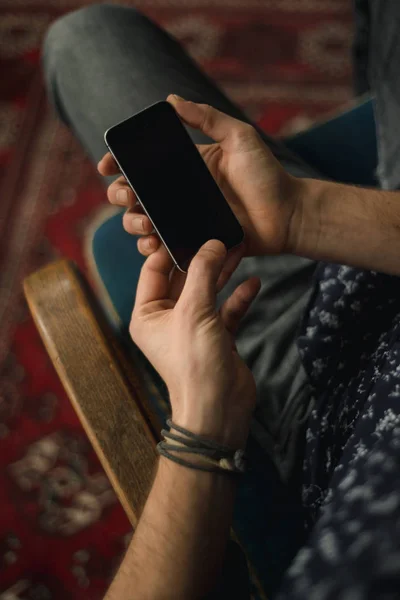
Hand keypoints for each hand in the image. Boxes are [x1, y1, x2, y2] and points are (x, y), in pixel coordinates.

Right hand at [98, 95, 299, 257]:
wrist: (287, 215)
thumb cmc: (267, 175)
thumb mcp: (239, 138)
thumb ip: (207, 118)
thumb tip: (171, 99)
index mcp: (185, 166)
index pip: (143, 163)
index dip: (118, 162)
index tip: (107, 163)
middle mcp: (178, 193)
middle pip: (134, 193)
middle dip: (120, 194)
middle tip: (128, 195)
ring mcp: (184, 219)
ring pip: (142, 221)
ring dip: (132, 222)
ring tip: (144, 223)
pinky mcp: (192, 242)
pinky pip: (163, 245)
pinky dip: (150, 246)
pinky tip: (153, 244)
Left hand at [130, 239, 260, 447]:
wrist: (219, 410)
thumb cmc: (195, 364)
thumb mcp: (194, 311)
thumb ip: (203, 272)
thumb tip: (212, 243)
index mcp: (147, 314)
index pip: (154, 270)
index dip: (171, 248)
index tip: (191, 228)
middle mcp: (167, 319)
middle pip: (184, 278)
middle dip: (204, 257)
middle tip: (222, 233)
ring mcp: (193, 328)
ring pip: (208, 291)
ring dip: (224, 272)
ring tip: (242, 248)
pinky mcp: (216, 338)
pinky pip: (227, 310)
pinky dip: (239, 297)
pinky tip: (254, 283)